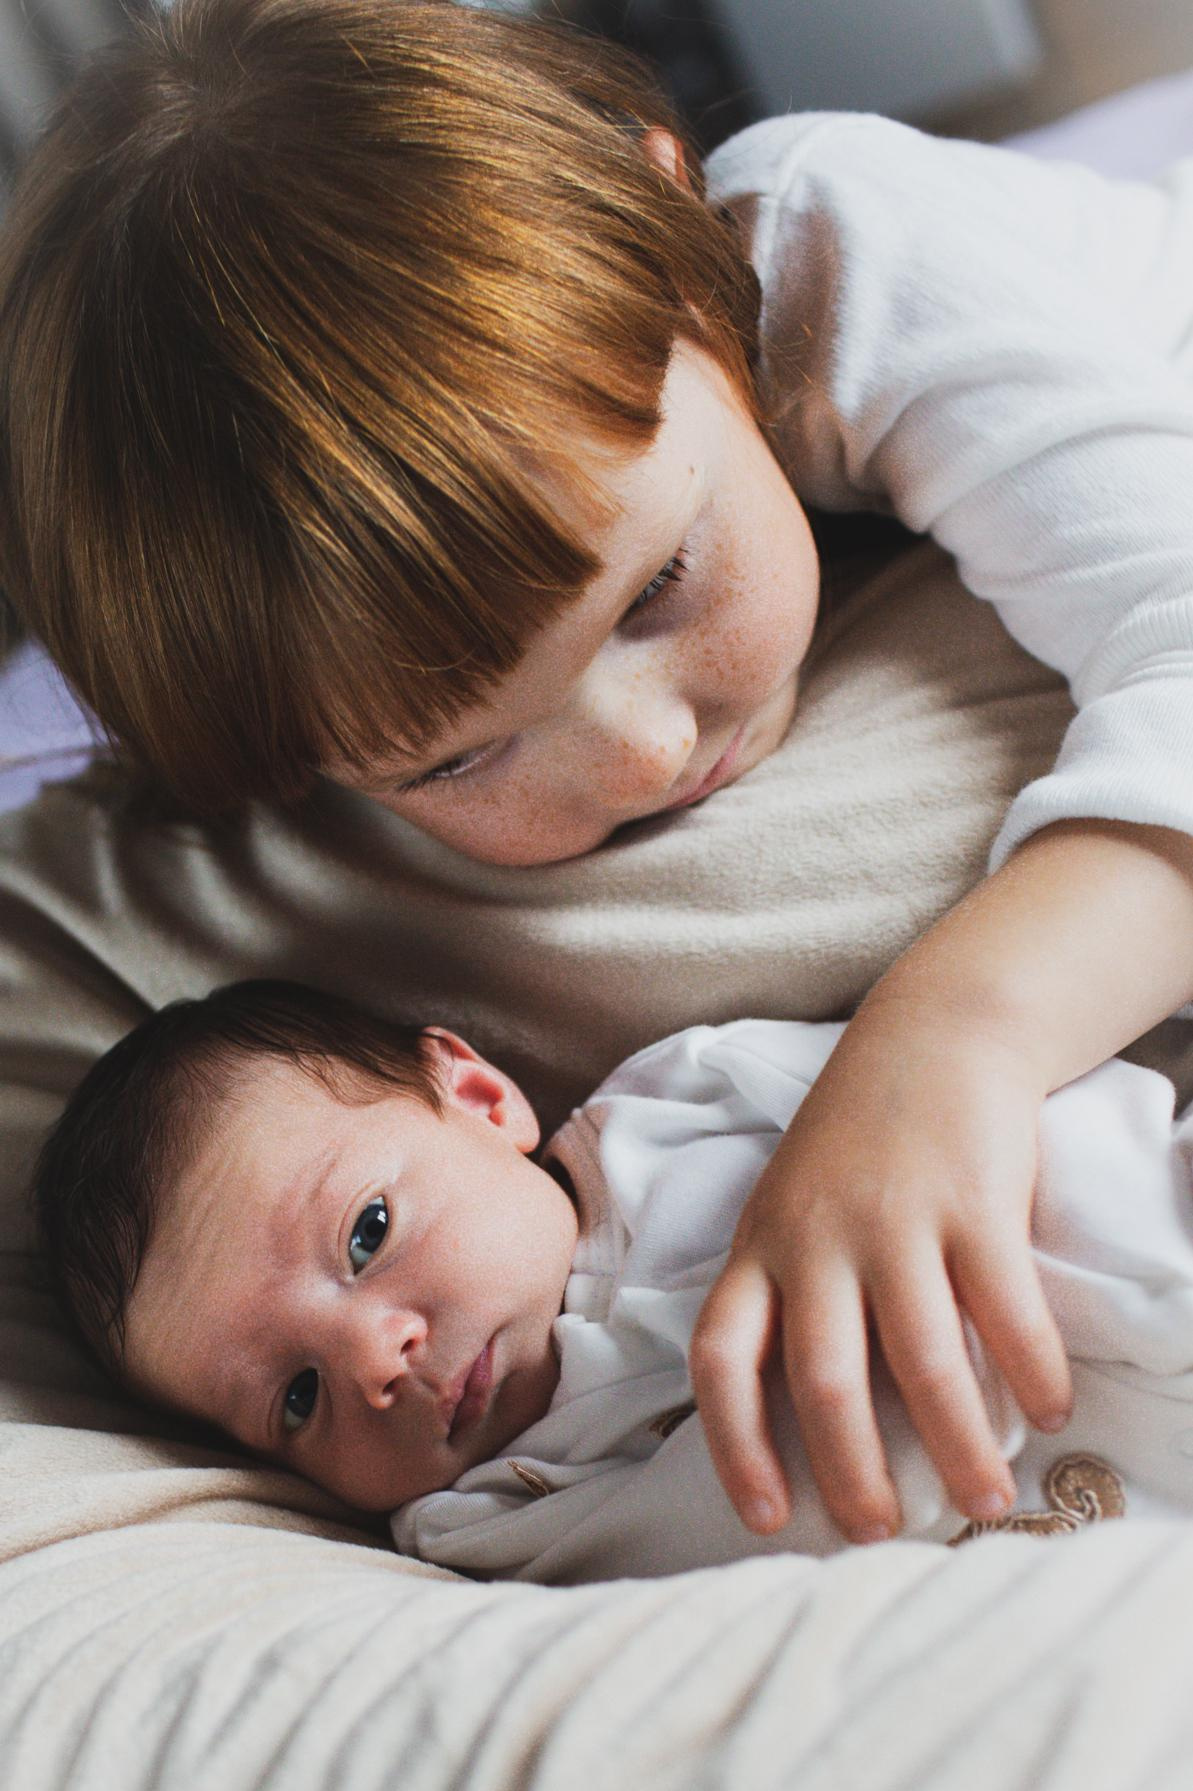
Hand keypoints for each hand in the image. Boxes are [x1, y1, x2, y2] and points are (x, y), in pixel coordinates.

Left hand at [688, 994, 1072, 1542]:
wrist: (931, 1034)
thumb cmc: (854, 1142)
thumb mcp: (787, 1209)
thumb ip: (786, 1295)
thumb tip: (806, 1425)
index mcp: (761, 1247)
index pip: (721, 1357)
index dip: (735, 1445)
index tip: (766, 1516)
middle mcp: (818, 1239)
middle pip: (821, 1379)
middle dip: (853, 1473)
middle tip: (884, 1532)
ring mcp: (896, 1219)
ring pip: (920, 1360)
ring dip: (956, 1445)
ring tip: (986, 1500)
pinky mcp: (974, 1202)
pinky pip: (1004, 1308)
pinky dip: (1030, 1370)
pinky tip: (1048, 1409)